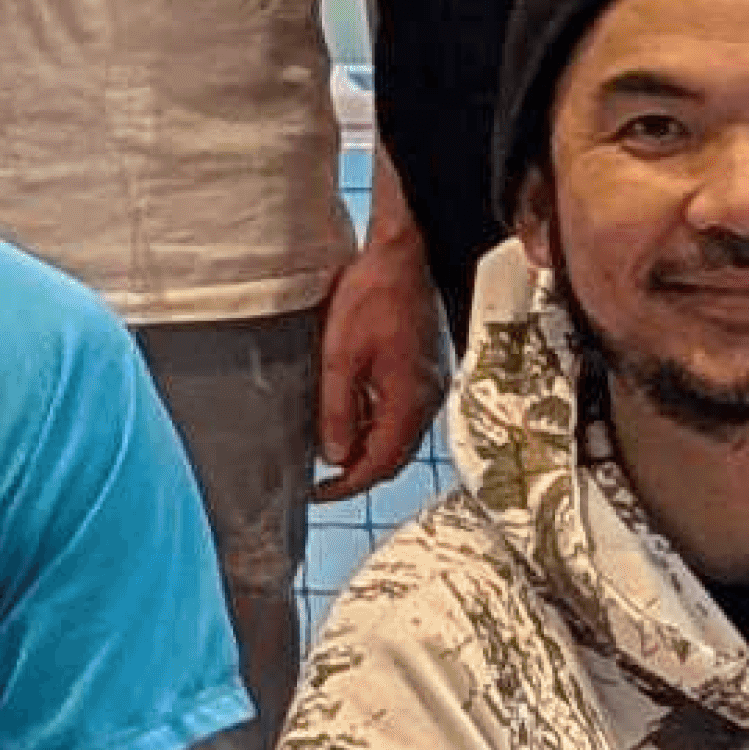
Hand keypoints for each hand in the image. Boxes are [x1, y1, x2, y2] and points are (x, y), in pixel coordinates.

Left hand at [312, 229, 446, 502]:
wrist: (403, 255)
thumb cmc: (372, 298)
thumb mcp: (341, 356)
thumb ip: (338, 410)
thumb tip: (334, 458)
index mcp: (409, 402)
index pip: (380, 464)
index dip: (348, 486)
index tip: (318, 493)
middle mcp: (427, 400)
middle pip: (394, 456)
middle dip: (358, 472)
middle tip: (321, 479)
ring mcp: (430, 385)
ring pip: (399, 436)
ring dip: (367, 448)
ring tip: (330, 449)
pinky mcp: (426, 370)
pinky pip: (403, 413)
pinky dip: (377, 425)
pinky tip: (352, 416)